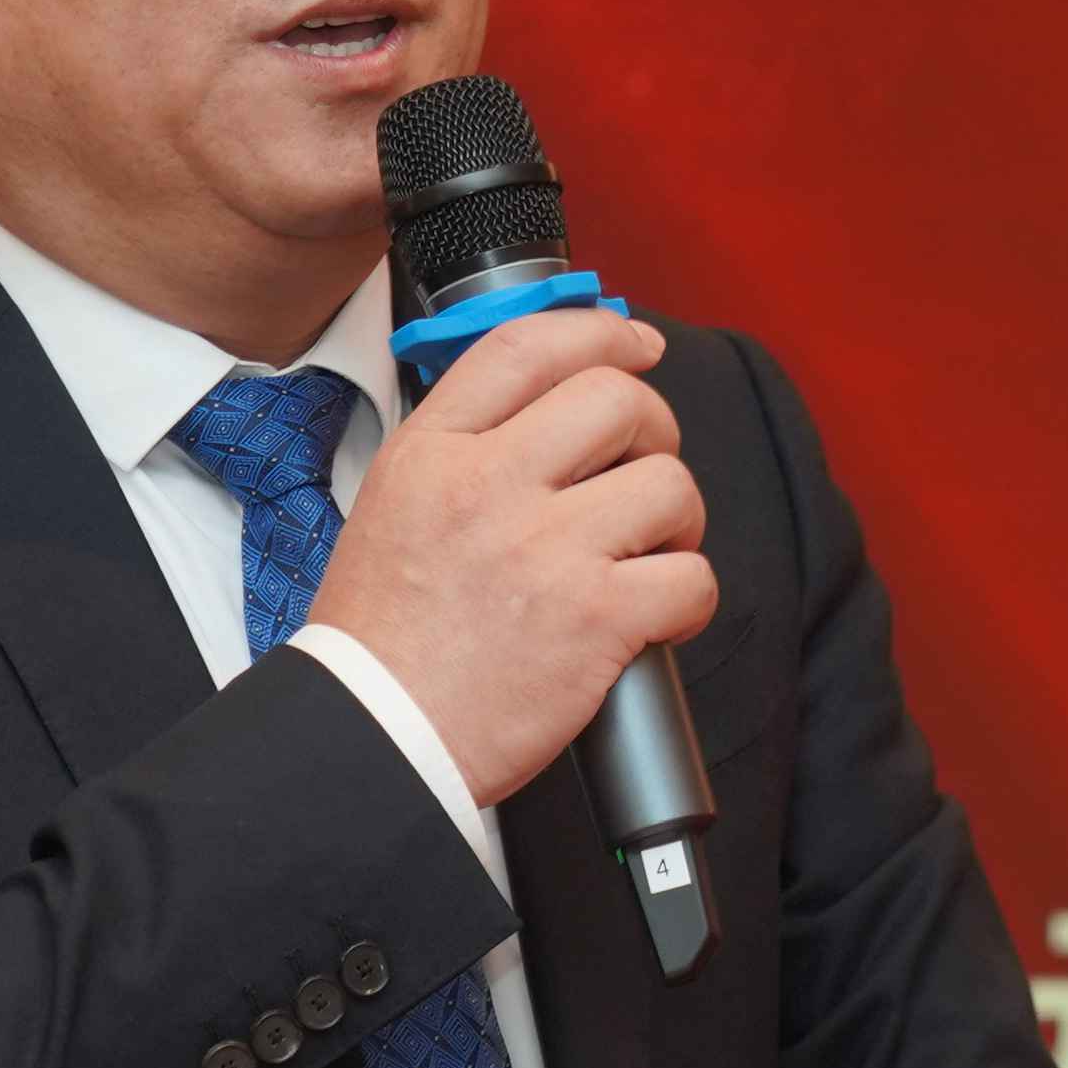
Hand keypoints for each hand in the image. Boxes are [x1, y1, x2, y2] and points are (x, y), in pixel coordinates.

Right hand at [305, 310, 715, 803]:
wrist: (375, 734)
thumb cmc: (383, 639)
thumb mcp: (392, 505)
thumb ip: (463, 449)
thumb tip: (550, 411)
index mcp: (434, 452)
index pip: (527, 346)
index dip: (601, 333)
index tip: (636, 344)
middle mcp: (490, 486)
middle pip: (618, 400)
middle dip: (654, 432)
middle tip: (641, 473)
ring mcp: (546, 550)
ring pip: (669, 484)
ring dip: (677, 519)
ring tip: (648, 552)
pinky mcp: (595, 619)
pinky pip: (691, 577)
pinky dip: (689, 597)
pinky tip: (656, 615)